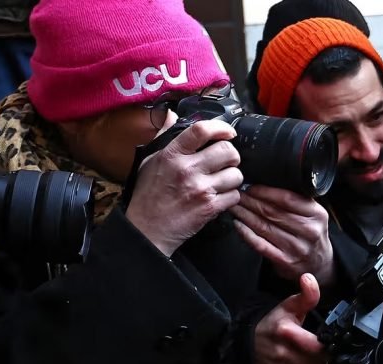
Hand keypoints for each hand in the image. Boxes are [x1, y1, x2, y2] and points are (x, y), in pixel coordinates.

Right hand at [125, 120, 242, 255]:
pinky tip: (219, 197)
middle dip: (232, 156)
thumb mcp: (150, 160)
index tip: (228, 132)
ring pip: (236, 174)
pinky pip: (235, 195)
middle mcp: (187, 169)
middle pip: (228, 151)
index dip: (221, 128)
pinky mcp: (210, 208)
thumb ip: (164, 136)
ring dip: (233, 178)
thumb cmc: (147, 195)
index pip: (201, 130)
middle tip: (226, 161)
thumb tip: (171, 115)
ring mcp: (200, 189)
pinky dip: (231, 196)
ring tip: (222, 181)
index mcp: (172, 154)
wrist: (147, 229)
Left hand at [230, 184, 335, 287]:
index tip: (250, 187)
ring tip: (233, 206)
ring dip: (244, 214)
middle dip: (250, 201)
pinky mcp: (285, 261)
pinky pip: (260, 244)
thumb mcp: (313, 215)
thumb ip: (297, 201)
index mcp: (317, 214)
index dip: (264, 191)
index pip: (287, 198)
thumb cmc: (310, 234)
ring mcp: (297, 247)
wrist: (319, 264)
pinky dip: (246, 233)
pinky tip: (238, 225)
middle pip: (272, 211)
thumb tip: (264, 186)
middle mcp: (309, 231)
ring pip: (264, 226)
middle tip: (236, 194)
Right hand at [254, 273, 330, 363]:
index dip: (326, 347)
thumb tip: (309, 279)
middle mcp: (282, 352)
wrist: (244, 342)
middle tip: (314, 352)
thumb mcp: (288, 307)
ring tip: (305, 361)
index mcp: (287, 332)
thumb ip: (306, 296)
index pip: (320, 348)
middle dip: (321, 359)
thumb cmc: (271, 325)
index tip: (324, 343)